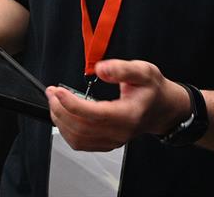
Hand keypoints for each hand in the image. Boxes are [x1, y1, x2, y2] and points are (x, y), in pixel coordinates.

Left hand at [46, 59, 189, 151]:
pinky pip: (81, 143)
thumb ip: (122, 69)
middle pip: (82, 128)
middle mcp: (120, 133)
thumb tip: (101, 69)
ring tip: (54, 101)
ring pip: (78, 139)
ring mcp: (112, 141)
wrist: (162, 108)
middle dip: (60, 109)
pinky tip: (63, 115)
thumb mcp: (143, 70)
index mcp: (128, 115)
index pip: (94, 115)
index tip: (57, 90)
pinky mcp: (106, 144)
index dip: (71, 104)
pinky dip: (66, 130)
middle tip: (52, 92)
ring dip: (60, 120)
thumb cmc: (152, 89)